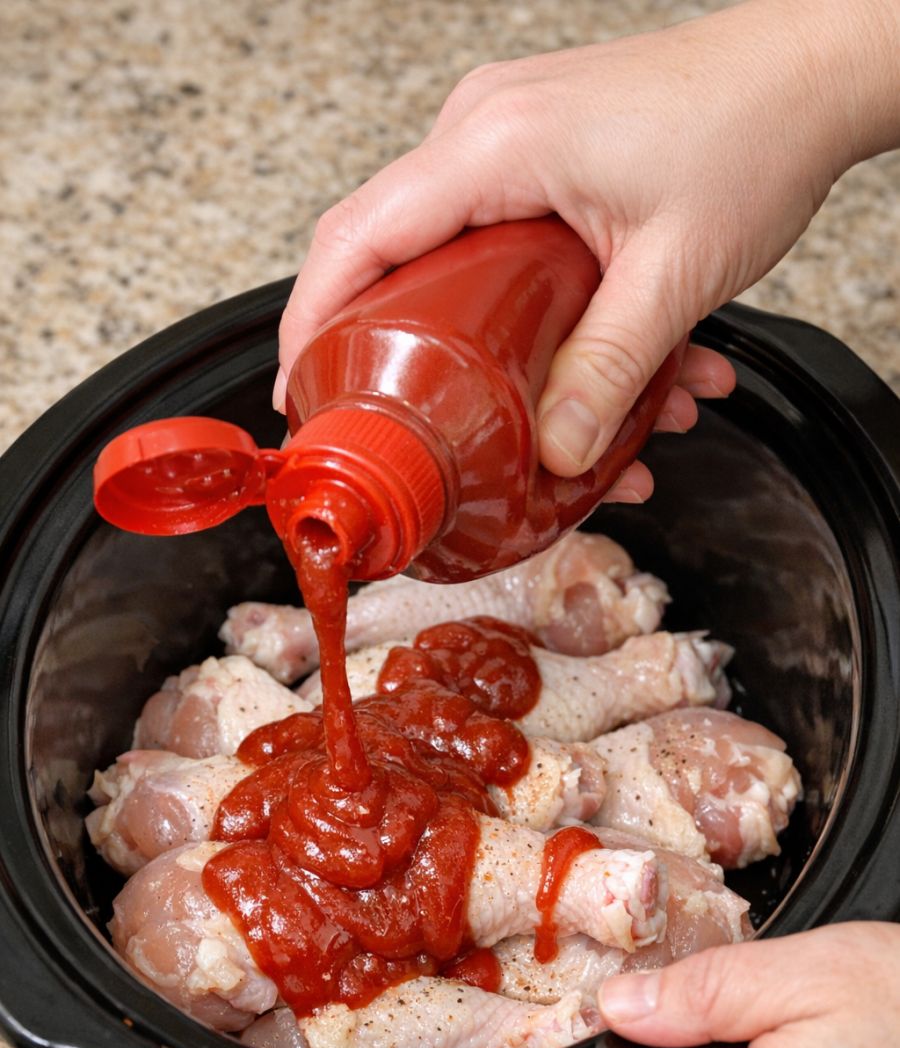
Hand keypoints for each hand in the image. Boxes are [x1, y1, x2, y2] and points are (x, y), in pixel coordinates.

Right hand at [275, 0, 892, 490]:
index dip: (312, 324)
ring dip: (496, 352)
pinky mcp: (543, 161)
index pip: (357, 239)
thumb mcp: (675, 274)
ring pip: (455, 263)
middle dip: (396, 354)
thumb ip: (609, 371)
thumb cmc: (752, 131)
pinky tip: (610, 371)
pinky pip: (505, 248)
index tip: (300, 396)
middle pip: (388, 256)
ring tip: (556, 420)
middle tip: (395, 427)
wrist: (809, 76)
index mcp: (494, 146)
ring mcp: (512, 143)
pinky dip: (540, 318)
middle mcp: (486, 133)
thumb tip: (554, 451)